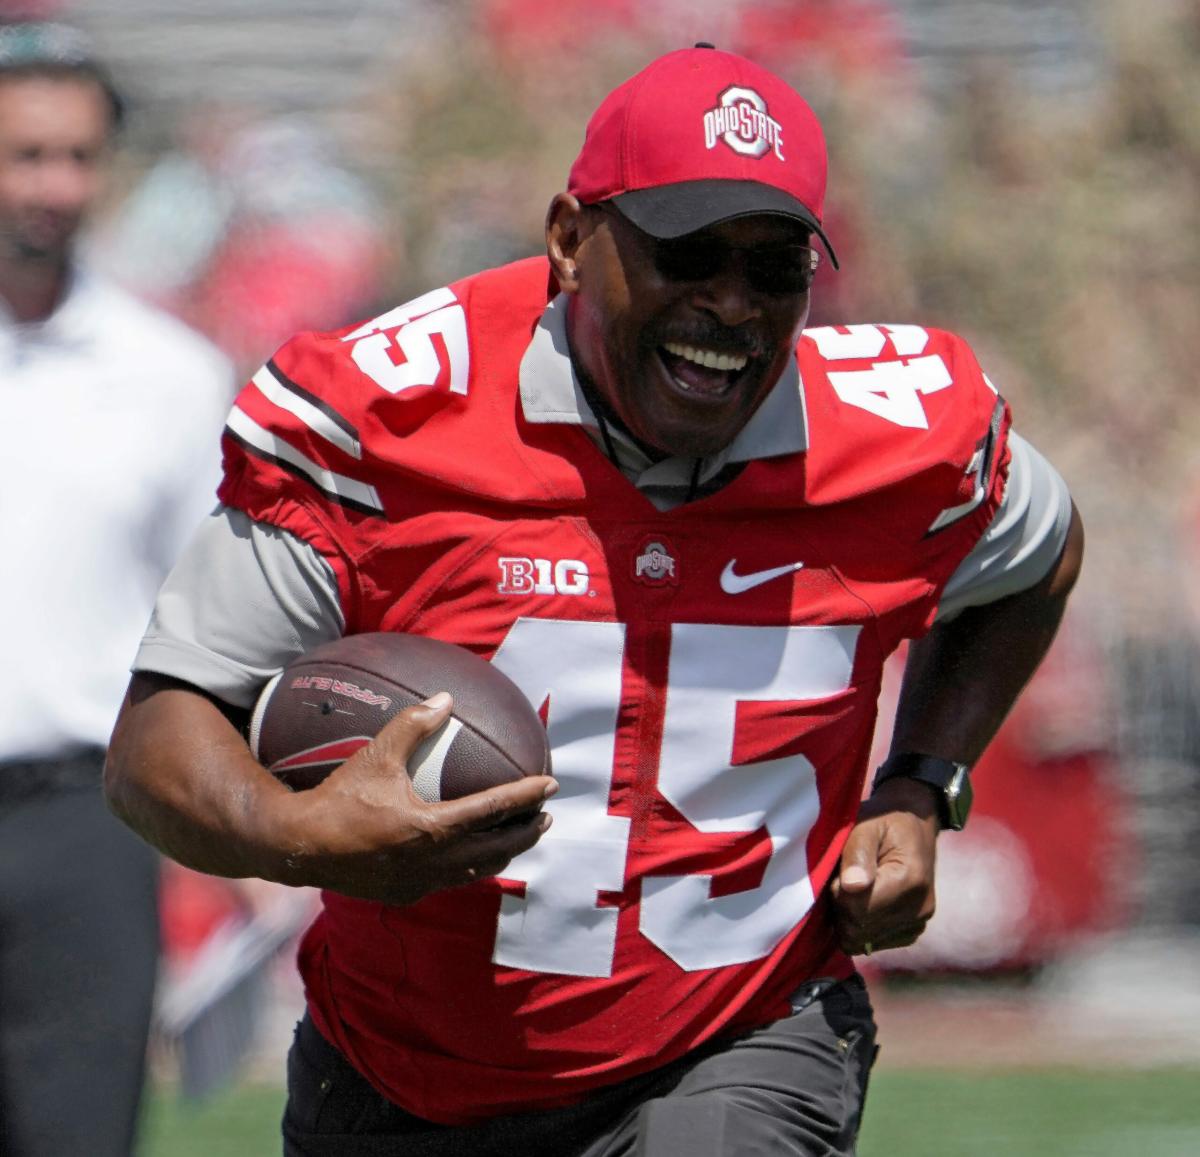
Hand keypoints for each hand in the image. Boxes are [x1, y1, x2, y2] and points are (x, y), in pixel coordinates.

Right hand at [272, 693, 556, 905]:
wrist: (299, 847)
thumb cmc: (338, 798)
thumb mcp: (375, 755)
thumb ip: (413, 725)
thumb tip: (445, 698)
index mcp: (431, 828)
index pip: (493, 810)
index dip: (526, 797)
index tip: (551, 786)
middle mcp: (433, 861)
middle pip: (497, 848)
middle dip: (526, 832)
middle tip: (546, 816)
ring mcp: (421, 883)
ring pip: (477, 870)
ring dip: (502, 853)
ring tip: (517, 837)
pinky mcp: (406, 894)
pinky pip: (450, 880)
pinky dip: (469, 867)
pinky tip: (470, 856)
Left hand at [829, 776, 939, 955]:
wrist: (915, 823)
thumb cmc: (884, 820)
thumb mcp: (866, 825)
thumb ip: (857, 853)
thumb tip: (851, 887)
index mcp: (910, 881)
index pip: (858, 909)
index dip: (838, 892)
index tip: (841, 870)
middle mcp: (920, 908)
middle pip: (859, 928)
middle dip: (842, 906)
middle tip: (845, 877)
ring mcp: (919, 922)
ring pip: (863, 940)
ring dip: (850, 917)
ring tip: (856, 887)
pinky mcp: (913, 930)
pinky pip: (873, 942)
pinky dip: (862, 925)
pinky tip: (865, 899)